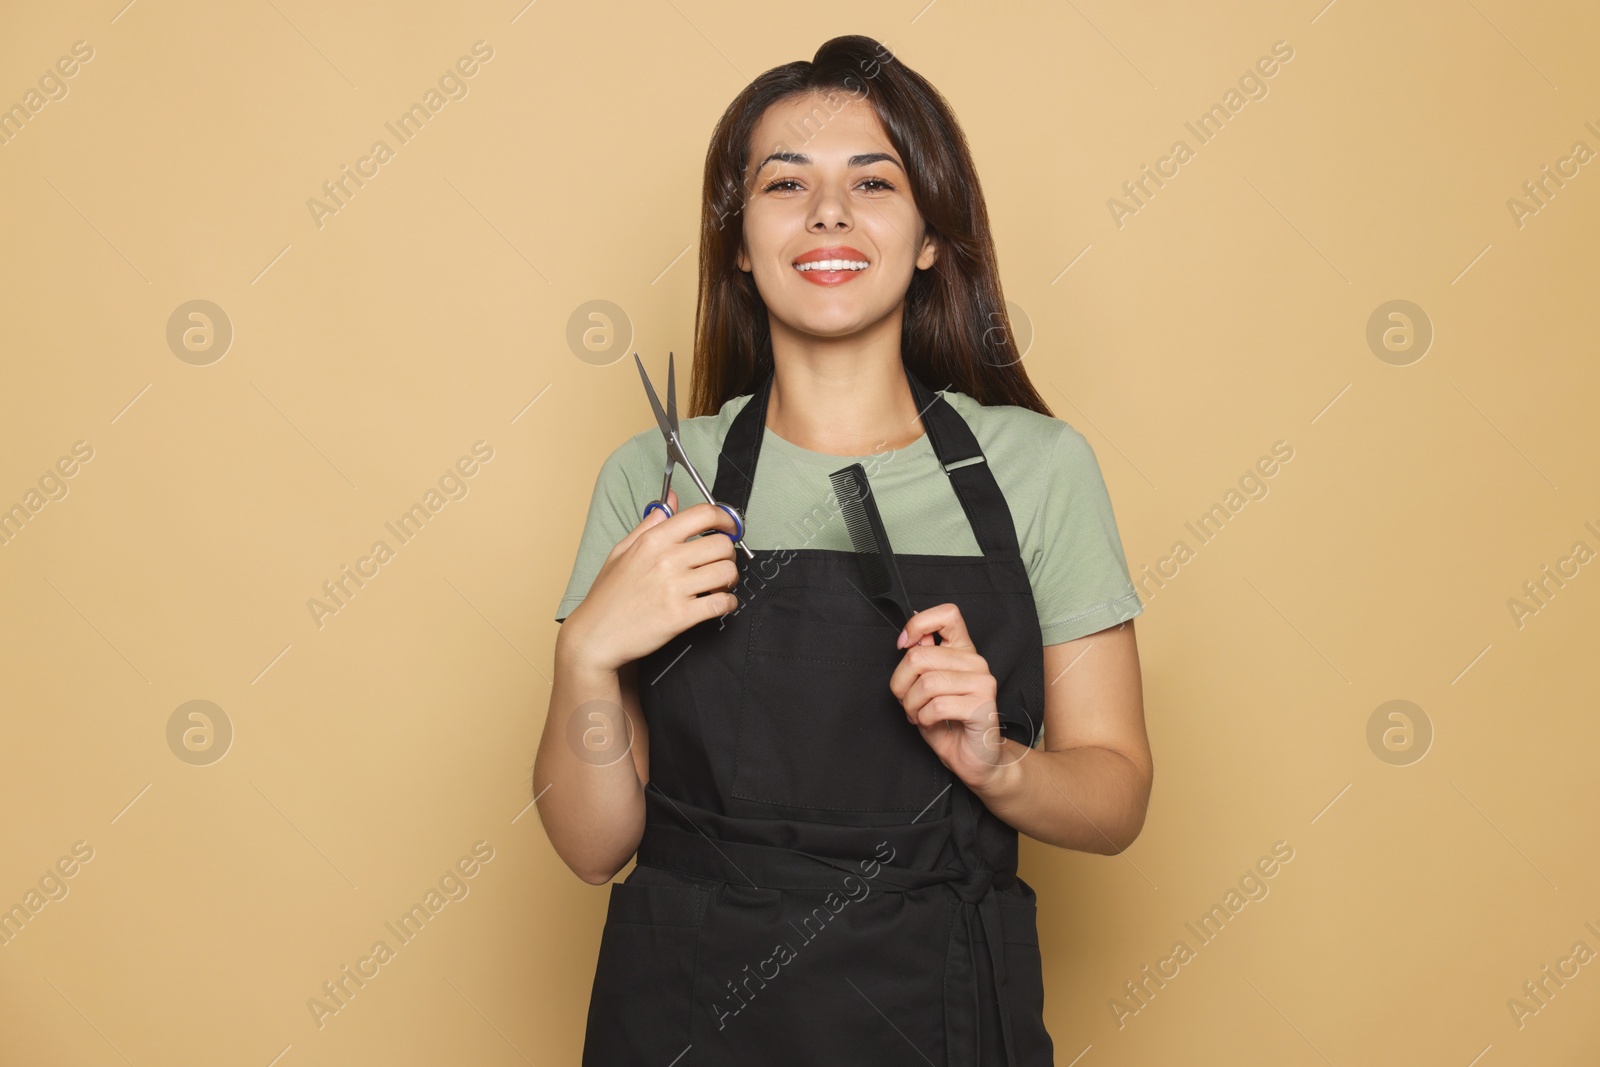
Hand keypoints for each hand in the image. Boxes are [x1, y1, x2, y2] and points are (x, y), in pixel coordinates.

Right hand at [559, 488, 740, 673]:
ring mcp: (675, 588)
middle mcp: (666, 560)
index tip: (730, 527)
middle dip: (728, 553)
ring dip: (729, 579)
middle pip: (722, 544)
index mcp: (653, 540)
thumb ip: (650, 524)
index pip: (703, 514)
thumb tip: (669, 500)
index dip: (725, 518)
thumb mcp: (622, 551)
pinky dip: (728, 603)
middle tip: (720, 562)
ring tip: (719, 584)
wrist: (596, 636)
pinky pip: (723, 603)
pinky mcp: (682, 615)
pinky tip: (719, 603)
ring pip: (727, 572)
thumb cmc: (609, 595)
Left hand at [887, 602, 1017, 790]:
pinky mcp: (982, 705)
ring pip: (926, 682)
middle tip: (906, 701)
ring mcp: (982, 682)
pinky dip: (924, 718)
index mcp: (963, 651)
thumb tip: (911, 639)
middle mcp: (975, 662)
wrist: (974, 759)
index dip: (918, 624)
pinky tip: (931, 723)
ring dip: (911, 705)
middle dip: (901, 683)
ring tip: (918, 714)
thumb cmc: (948, 723)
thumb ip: (920, 662)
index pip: (947, 614)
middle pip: (920, 655)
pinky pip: (936, 705)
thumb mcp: (925, 688)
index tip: (903, 645)